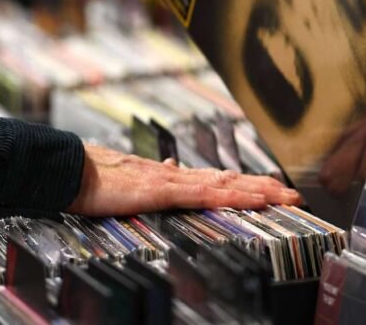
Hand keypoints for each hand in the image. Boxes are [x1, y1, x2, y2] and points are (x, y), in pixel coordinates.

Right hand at [68, 143, 301, 215]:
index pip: (218, 180)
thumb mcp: (131, 181)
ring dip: (256, 191)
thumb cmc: (96, 177)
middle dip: (264, 188)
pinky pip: (201, 195)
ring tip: (283, 196)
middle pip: (231, 181)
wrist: (71, 170)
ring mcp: (172, 182)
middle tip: (294, 194)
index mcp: (172, 177)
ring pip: (224, 186)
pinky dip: (227, 195)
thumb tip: (172, 167)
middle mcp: (178, 176)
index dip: (247, 183)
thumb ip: (156, 176)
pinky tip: (246, 197)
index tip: (272, 188)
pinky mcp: (161, 191)